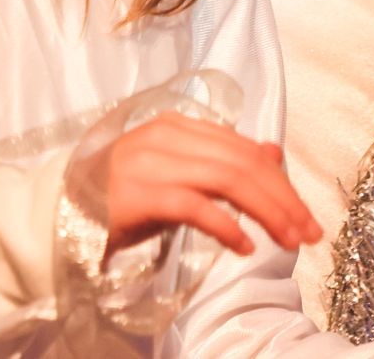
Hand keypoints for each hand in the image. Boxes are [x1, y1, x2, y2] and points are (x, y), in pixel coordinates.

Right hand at [99, 111, 321, 259]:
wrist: (64, 210)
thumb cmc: (125, 194)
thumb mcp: (178, 171)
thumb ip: (222, 159)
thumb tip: (273, 153)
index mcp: (176, 126)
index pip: (243, 148)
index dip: (281, 182)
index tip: (305, 216)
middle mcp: (164, 136)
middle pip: (241, 163)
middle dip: (283, 199)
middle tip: (309, 233)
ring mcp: (149, 163)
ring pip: (226, 180)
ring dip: (267, 213)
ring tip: (288, 241)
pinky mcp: (138, 194)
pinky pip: (195, 206)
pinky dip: (227, 227)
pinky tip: (244, 247)